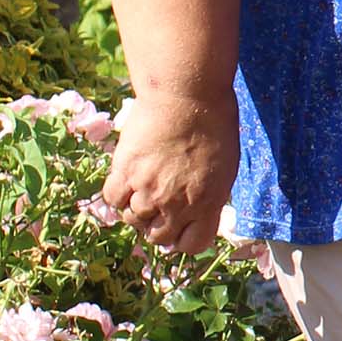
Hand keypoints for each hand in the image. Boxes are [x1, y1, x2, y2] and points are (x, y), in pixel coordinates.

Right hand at [103, 91, 237, 253]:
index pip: (193, 244)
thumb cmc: (215, 123)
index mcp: (208, 202)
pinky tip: (128, 178)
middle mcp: (177, 204)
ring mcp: (148, 191)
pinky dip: (119, 193)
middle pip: (159, 237)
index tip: (182, 228)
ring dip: (138, 208)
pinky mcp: (125, 173)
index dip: (186, 239)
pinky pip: (114, 199)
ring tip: (145, 185)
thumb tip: (200, 211)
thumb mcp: (227, 164)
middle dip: (159, 226)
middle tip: (160, 205)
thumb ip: (211, 193)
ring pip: (133, 220)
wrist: (189, 95)